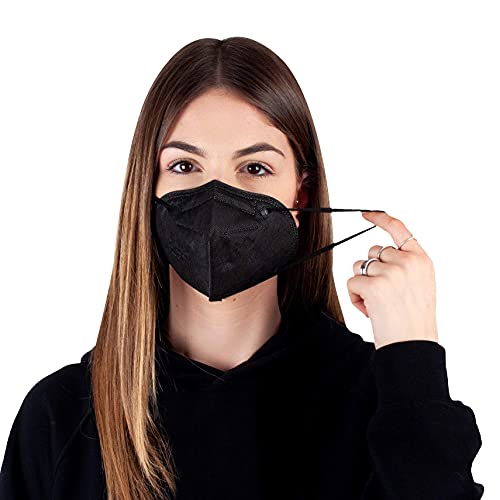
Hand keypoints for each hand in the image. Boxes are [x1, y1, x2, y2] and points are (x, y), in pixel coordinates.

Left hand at [346, 211, 438, 349]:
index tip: (367, 214)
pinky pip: (352, 282)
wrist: (413, 345)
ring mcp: (391, 272)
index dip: (380, 219)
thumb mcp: (420, 285)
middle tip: (384, 295)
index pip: (399, 229)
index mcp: (421, 260)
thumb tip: (378, 253)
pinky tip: (370, 311)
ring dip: (362, 285)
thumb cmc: (413, 320)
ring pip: (359, 267)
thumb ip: (405, 264)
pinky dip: (355, 298)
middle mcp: (408, 262)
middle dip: (371, 270)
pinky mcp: (374, 285)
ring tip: (378, 305)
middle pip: (372, 252)